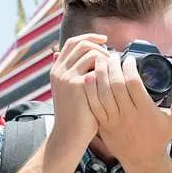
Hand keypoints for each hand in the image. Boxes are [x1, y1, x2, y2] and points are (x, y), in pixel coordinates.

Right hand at [49, 33, 108, 147]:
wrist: (70, 135)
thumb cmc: (75, 114)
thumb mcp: (68, 91)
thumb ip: (70, 73)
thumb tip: (60, 54)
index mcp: (57, 69)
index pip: (72, 43)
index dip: (89, 38)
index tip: (104, 40)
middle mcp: (59, 70)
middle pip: (81, 44)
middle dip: (99, 46)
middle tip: (112, 55)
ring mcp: (67, 76)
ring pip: (90, 53)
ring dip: (105, 57)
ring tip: (114, 68)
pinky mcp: (76, 84)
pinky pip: (96, 67)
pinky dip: (107, 69)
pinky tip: (114, 77)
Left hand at [84, 53, 171, 166]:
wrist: (143, 160)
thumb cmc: (160, 137)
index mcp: (146, 111)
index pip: (133, 83)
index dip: (129, 67)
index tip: (129, 59)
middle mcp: (129, 115)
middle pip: (116, 85)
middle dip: (112, 66)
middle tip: (112, 55)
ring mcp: (114, 121)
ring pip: (102, 93)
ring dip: (99, 74)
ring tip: (100, 60)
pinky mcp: (103, 126)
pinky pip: (93, 105)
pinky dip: (89, 90)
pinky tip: (88, 77)